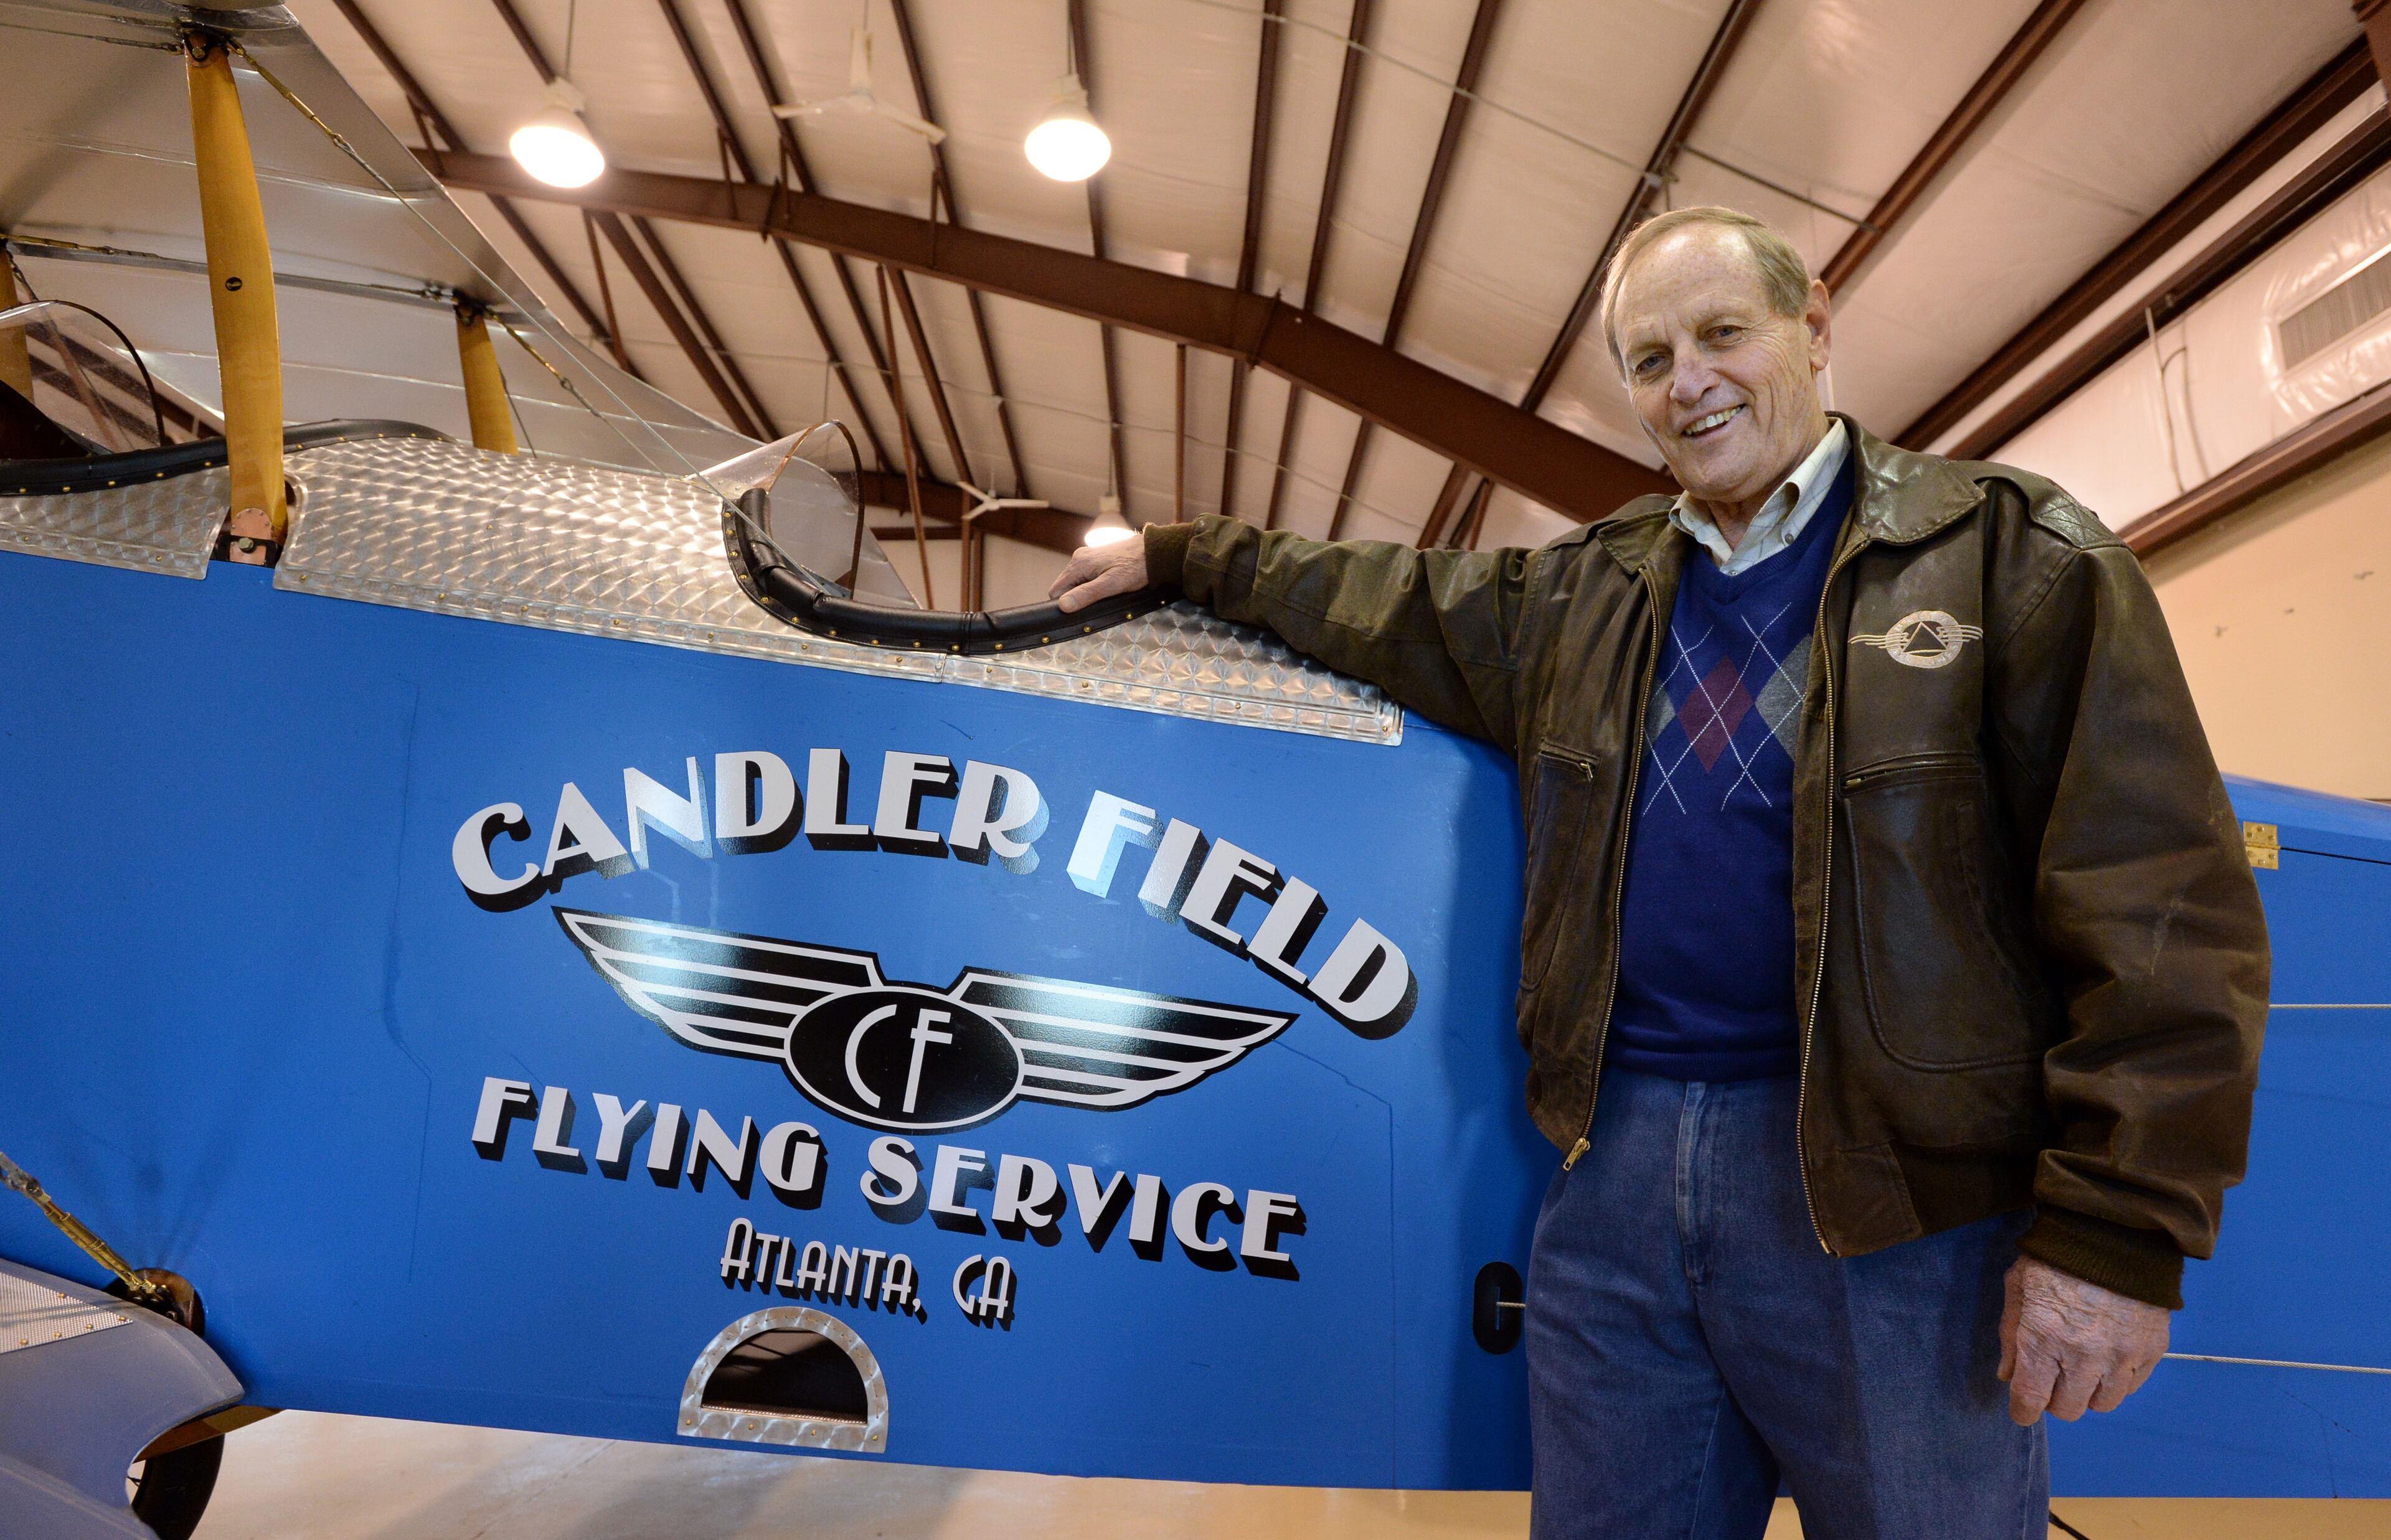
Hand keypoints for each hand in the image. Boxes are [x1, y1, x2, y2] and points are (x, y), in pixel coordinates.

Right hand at [1048, 537, 1147, 613]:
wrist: (1153, 551)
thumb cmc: (1135, 567)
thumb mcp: (1111, 585)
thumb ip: (1086, 595)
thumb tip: (1063, 605)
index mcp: (1078, 564)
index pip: (1056, 591)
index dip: (1066, 604)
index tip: (1081, 611)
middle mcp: (1079, 558)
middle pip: (1066, 587)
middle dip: (1078, 598)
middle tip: (1099, 602)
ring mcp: (1087, 557)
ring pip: (1077, 583)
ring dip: (1087, 592)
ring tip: (1107, 594)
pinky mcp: (1096, 559)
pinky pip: (1086, 577)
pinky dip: (1093, 585)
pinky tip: (1109, 586)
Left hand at [1997, 1255, 2168, 1424]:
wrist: (2115, 1234)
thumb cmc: (2056, 1257)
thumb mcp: (2018, 1287)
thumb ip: (2010, 1335)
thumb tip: (2008, 1376)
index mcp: (2043, 1339)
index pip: (2030, 1399)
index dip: (2023, 1411)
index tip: (2022, 1409)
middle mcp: (2083, 1355)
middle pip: (2068, 1409)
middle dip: (2054, 1399)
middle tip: (2052, 1377)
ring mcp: (2121, 1356)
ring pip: (2102, 1404)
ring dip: (2088, 1393)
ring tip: (2082, 1368)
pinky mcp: (2151, 1350)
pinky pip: (2131, 1387)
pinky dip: (2117, 1381)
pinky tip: (2108, 1359)